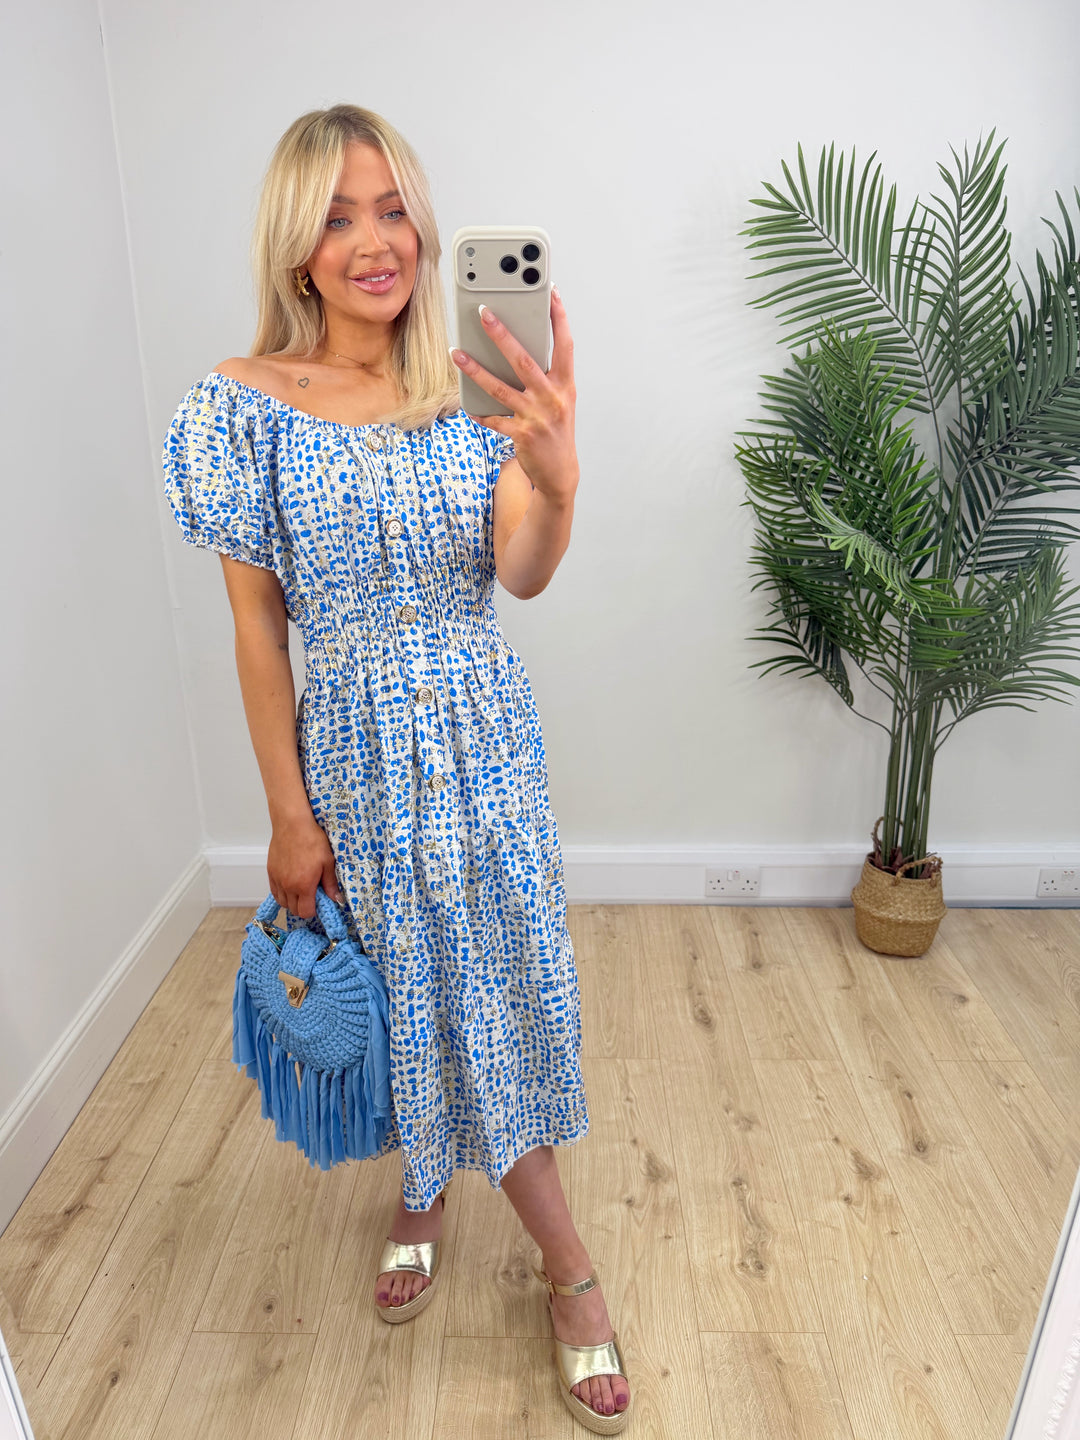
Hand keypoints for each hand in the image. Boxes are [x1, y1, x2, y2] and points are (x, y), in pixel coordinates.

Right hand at [267, 815, 344, 917]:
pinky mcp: (271, 872)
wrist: (293, 825)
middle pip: (293, 909)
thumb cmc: (312, 840)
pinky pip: (274, 891)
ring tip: (301, 889)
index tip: (319, 902)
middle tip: (312, 895)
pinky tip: (290, 884)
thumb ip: (331, 884)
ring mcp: (277, 879)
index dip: (313, 911)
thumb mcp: (328, 862)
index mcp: (303, 885)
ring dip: (292, 901)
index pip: (305, 912)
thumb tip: (337, 899)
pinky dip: (282, 893)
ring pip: (282, 902)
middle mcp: (288, 886)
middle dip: (303, 907)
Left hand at [450, 286, 578, 505]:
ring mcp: (536, 417)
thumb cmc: (556, 430)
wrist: (560, 473)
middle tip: (484, 313)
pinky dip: (480, 411)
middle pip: (524, 360)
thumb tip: (516, 348)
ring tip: (456, 353)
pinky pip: (494, 419)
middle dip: (502, 334)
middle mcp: (553, 398)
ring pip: (501, 387)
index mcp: (565, 385)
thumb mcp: (559, 400)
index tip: (549, 292)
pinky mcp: (522, 435)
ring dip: (476, 369)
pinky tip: (467, 404)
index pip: (564, 344)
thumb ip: (545, 376)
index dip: (558, 318)